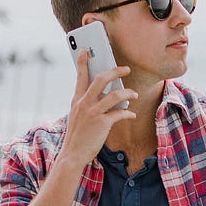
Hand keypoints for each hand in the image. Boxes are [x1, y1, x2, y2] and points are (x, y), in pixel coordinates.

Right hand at [58, 50, 136, 166]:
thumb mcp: (77, 116)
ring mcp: (92, 113)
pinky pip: (120, 114)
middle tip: (125, 69)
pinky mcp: (102, 124)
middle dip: (115, 71)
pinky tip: (131, 115)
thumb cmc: (77, 136)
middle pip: (100, 79)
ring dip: (128, 93)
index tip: (85, 51)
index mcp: (77, 100)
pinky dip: (128, 113)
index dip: (82, 62)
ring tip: (134, 95)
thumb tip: (105, 95)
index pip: (80, 77)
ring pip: (115, 95)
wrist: (72, 155)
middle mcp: (84, 104)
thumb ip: (87, 104)